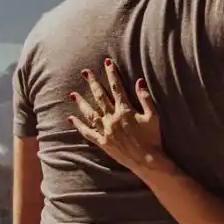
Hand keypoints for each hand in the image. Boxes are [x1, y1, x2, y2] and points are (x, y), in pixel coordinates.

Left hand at [68, 60, 168, 174]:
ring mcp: (106, 131)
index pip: (117, 88)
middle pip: (100, 97)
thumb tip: (139, 81)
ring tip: (72, 94)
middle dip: (93, 83)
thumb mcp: (153, 116)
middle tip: (85, 72)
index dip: (112, 74)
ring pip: (90, 114)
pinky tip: (71, 119)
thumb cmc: (153, 138)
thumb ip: (145, 98)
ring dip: (81, 103)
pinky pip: (88, 133)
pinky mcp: (102, 142)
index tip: (107, 62)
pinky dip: (79, 126)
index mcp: (125, 110)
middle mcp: (112, 119)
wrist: (147, 160)